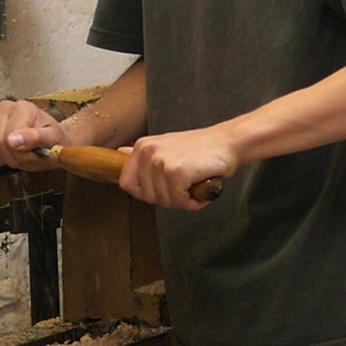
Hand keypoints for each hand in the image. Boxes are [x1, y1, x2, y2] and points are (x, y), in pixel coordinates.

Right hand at [0, 99, 66, 169]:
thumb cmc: (52, 140)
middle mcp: (6, 107)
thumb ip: (35, 138)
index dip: (19, 154)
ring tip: (13, 155)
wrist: (52, 140)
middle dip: (10, 157)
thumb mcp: (52, 140)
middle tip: (23, 157)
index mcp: (23, 108)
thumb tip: (13, 140)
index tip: (32, 155)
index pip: (8, 139)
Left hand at [118, 125, 237, 210]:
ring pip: (165, 202)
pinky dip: (194, 201)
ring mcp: (160, 162)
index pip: (127, 183)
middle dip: (169, 197)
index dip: (147, 192)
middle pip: (147, 197)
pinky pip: (180, 202)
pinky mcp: (176, 172)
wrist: (226, 143)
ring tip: (195, 180)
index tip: (165, 186)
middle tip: (186, 182)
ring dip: (184, 200)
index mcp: (142, 147)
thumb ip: (143, 154)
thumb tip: (119, 152)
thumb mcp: (165, 147)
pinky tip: (201, 184)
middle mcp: (147, 152)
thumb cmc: (199, 150)